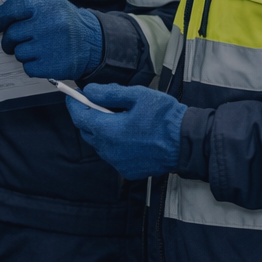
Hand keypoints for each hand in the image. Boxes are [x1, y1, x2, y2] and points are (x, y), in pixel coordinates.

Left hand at [0, 0, 102, 79]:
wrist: (93, 43)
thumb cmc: (66, 22)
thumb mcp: (52, 4)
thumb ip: (29, 4)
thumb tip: (1, 12)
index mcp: (47, 5)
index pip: (13, 8)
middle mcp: (49, 24)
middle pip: (12, 34)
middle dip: (9, 39)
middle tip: (13, 41)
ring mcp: (50, 46)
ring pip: (18, 52)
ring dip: (22, 52)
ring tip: (36, 48)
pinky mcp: (52, 66)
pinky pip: (27, 67)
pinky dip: (31, 65)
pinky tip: (42, 59)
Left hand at [66, 83, 185, 179]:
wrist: (187, 143)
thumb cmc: (164, 117)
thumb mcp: (136, 95)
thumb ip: (108, 93)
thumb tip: (89, 91)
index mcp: (108, 131)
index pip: (79, 116)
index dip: (74, 103)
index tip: (74, 94)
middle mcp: (109, 150)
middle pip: (87, 130)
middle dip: (88, 115)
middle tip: (100, 101)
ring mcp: (118, 163)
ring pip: (99, 143)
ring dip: (102, 129)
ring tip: (119, 116)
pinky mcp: (128, 170)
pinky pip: (112, 154)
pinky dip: (114, 143)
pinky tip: (128, 133)